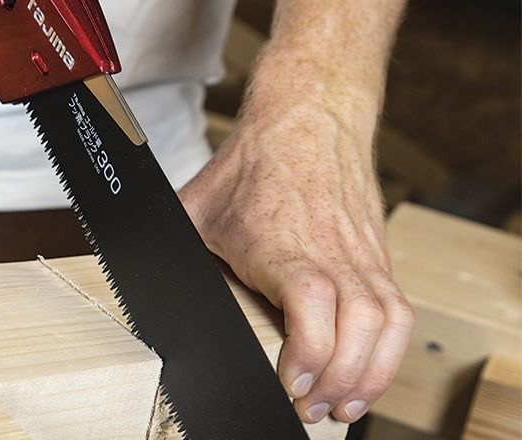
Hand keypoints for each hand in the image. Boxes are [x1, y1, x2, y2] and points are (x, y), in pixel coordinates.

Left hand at [180, 62, 413, 423]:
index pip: (312, 306)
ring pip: (388, 324)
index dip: (308, 354)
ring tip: (343, 406)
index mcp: (282, 245)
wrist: (306, 121)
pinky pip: (399, 310)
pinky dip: (389, 351)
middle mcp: (331, 253)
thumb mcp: (193, 208)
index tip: (290, 387)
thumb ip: (170, 247)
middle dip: (338, 382)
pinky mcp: (378, 256)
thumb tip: (131, 276)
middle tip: (310, 410)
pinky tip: (368, 372)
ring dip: (371, 375)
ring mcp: (361, 255)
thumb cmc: (251, 167)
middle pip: (359, 327)